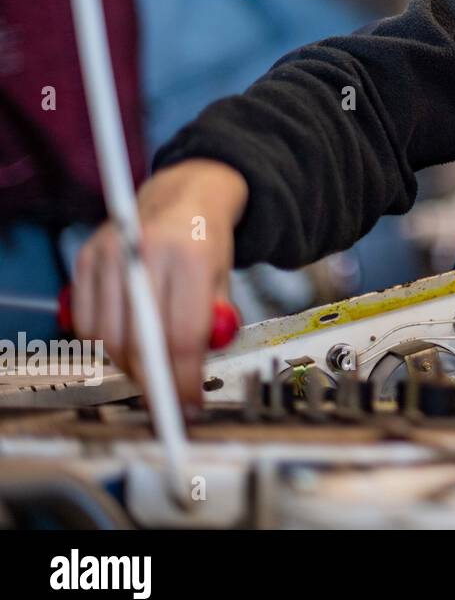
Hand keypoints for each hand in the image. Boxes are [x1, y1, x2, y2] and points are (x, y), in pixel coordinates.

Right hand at [71, 159, 247, 406]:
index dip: (183, 379)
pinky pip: (84, 320)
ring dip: (127, 364)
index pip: (182, 336)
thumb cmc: (208, 242)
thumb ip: (213, 322)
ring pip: (107, 336)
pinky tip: (125, 342)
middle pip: (140, 341)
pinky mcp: (86, 256)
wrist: (185, 195)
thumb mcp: (224, 278)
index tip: (188, 405)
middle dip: (154, 380)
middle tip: (168, 395)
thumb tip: (194, 372)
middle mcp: (145, 252)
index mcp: (190, 256)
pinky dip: (102, 342)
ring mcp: (110, 253)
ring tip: (150, 367)